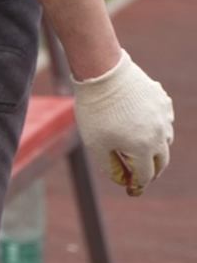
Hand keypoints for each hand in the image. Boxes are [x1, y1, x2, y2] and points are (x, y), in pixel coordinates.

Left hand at [73, 50, 173, 195]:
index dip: (138, 184)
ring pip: (165, 140)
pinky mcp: (163, 101)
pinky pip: (164, 120)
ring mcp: (165, 116)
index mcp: (144, 148)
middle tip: (141, 175)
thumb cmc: (96, 111)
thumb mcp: (96, 143)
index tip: (132, 189)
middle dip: (152, 171)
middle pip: (161, 161)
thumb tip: (121, 179)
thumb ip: (109, 165)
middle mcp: (161, 134)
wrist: (103, 73)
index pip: (146, 175)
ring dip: (155, 149)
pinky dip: (156, 127)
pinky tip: (142, 124)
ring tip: (141, 150)